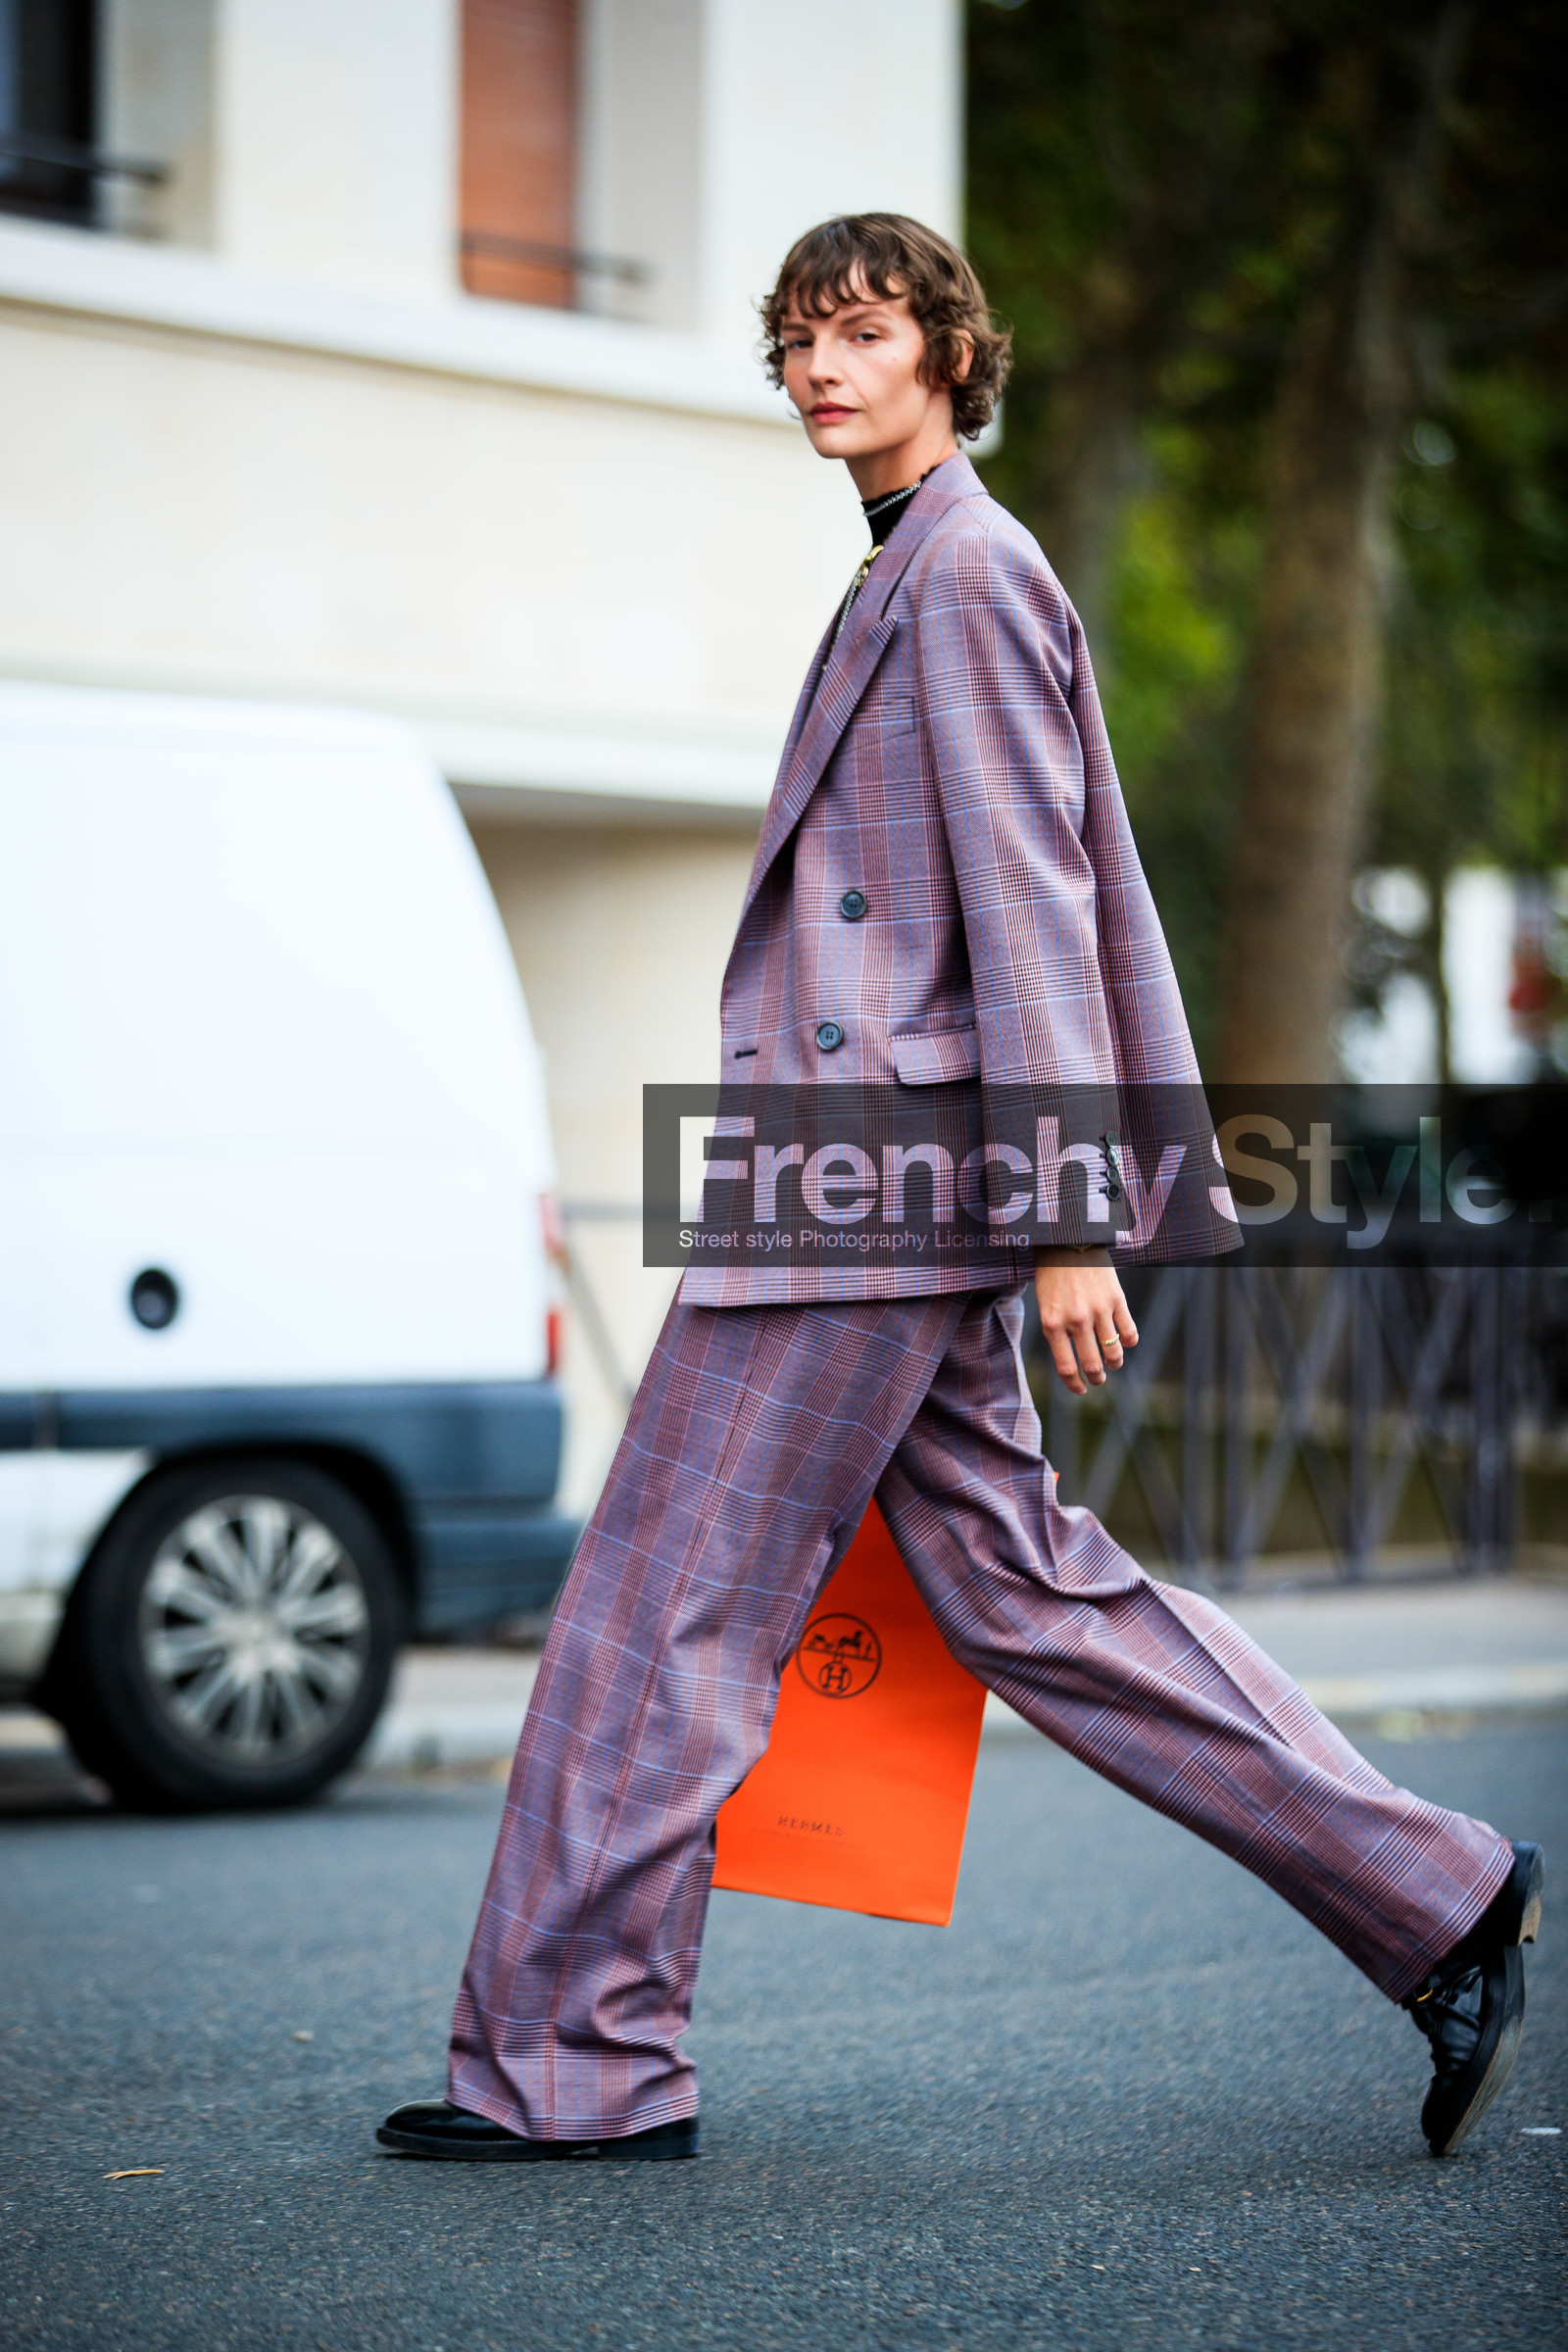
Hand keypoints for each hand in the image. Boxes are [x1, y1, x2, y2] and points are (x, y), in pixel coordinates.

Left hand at [1033, 1261, 1138, 1394]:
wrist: (1068, 1240)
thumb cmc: (1053, 1275)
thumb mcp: (1046, 1305)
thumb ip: (1058, 1331)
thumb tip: (1073, 1361)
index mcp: (1052, 1324)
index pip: (1067, 1368)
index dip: (1075, 1385)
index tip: (1081, 1389)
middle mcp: (1076, 1321)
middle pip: (1092, 1365)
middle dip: (1097, 1379)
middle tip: (1098, 1379)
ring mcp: (1098, 1310)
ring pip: (1113, 1353)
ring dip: (1114, 1363)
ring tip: (1112, 1363)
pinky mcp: (1117, 1299)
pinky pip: (1130, 1333)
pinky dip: (1129, 1342)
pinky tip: (1125, 1342)